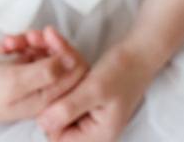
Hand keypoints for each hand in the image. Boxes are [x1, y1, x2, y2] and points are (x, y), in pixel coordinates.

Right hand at [0, 26, 89, 125]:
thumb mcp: (16, 82)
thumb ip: (46, 72)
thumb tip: (72, 61)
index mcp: (47, 99)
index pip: (75, 73)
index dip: (66, 51)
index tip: (49, 37)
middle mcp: (43, 91)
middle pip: (61, 60)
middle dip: (47, 43)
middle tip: (30, 35)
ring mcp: (31, 81)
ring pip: (44, 53)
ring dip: (29, 42)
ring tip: (9, 40)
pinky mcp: (19, 72)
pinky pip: (29, 53)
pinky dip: (19, 45)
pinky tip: (5, 45)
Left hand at [36, 43, 156, 141]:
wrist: (139, 51)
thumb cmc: (122, 69)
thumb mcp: (94, 88)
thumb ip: (69, 108)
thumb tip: (43, 123)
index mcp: (99, 136)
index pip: (60, 139)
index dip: (50, 117)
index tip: (51, 91)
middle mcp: (95, 132)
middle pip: (60, 126)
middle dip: (53, 100)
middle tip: (52, 74)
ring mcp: (92, 119)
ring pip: (62, 110)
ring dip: (57, 90)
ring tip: (58, 68)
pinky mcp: (90, 106)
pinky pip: (69, 101)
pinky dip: (64, 85)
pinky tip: (65, 68)